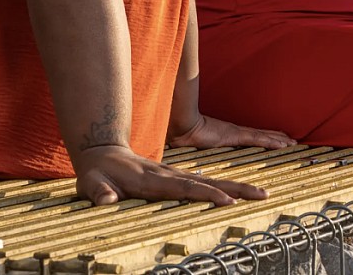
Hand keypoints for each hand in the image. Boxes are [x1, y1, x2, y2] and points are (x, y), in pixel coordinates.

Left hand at [76, 143, 273, 205]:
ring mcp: (172, 175)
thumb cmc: (96, 173)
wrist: (101, 150)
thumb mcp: (90, 183)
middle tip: (262, 194)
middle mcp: (168, 174)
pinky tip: (236, 194)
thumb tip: (106, 201)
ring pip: (209, 181)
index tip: (227, 202)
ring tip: (260, 192)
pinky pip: (202, 183)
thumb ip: (98, 191)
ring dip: (236, 187)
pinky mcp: (173, 178)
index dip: (206, 194)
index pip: (185, 187)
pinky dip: (223, 188)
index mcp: (152, 179)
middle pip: (207, 182)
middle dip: (235, 189)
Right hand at [169, 112, 293, 150]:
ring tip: (292, 142)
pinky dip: (270, 141)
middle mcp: (235, 132)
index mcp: (228, 136)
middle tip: (292, 141)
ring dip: (278, 139)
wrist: (180, 127)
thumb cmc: (186, 138)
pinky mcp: (234, 135)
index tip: (277, 141)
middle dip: (276, 137)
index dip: (264, 139)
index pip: (251, 138)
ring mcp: (236, 132)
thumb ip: (204, 157)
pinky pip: (256, 139)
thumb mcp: (199, 150)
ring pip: (262, 136)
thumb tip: (203, 167)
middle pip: (260, 135)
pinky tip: (281, 144)